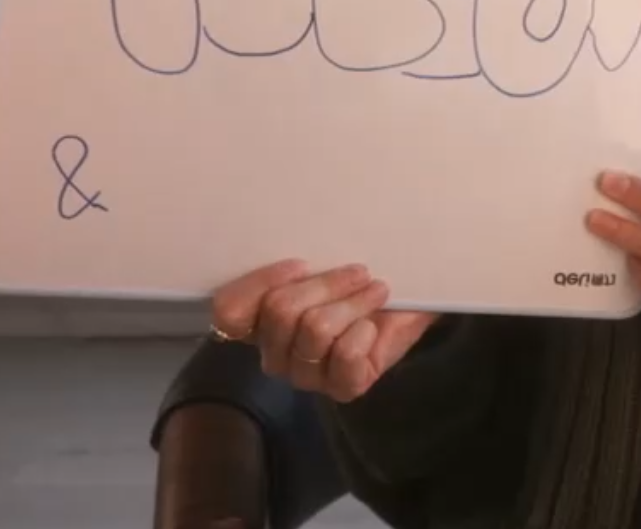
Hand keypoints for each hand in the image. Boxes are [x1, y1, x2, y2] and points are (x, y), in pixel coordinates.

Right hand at [210, 260, 441, 402]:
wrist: (411, 301)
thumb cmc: (361, 279)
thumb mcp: (326, 261)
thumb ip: (298, 264)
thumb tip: (295, 251)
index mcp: (260, 321)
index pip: (229, 311)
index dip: (260, 283)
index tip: (302, 263)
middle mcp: (275, 353)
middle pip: (279, 311)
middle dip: (326, 283)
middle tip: (359, 272)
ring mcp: (306, 375)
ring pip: (314, 329)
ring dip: (353, 302)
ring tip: (375, 291)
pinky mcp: (341, 388)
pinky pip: (344, 356)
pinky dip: (363, 332)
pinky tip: (373, 327)